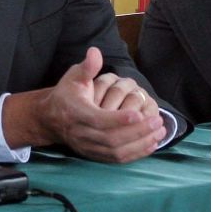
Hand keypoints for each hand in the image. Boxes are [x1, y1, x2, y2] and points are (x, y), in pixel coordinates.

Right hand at [3, 47, 166, 163]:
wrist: (51, 118)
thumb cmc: (67, 94)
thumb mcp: (73, 77)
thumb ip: (87, 67)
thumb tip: (95, 52)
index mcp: (76, 113)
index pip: (98, 119)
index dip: (118, 119)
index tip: (138, 113)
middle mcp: (81, 134)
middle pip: (111, 138)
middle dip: (137, 131)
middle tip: (157, 121)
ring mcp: (88, 147)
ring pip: (116, 151)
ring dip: (140, 143)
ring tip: (159, 131)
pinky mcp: (95, 155)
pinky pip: (117, 159)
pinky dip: (136, 153)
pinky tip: (151, 143)